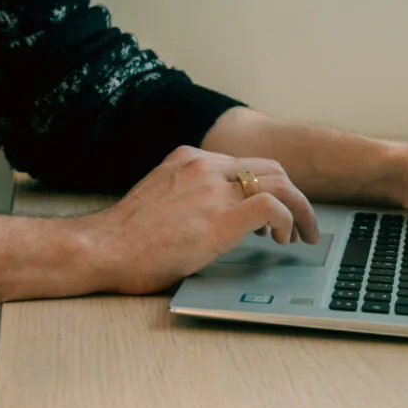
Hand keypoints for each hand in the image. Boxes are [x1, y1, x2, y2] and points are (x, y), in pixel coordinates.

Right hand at [75, 145, 320, 294]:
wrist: (105, 248)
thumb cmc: (126, 236)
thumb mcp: (160, 197)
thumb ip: (188, 194)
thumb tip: (211, 214)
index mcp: (189, 159)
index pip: (246, 164)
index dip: (268, 187)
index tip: (274, 213)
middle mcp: (204, 166)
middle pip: (271, 167)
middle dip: (294, 195)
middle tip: (302, 223)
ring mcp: (213, 189)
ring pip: (279, 182)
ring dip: (300, 209)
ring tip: (303, 234)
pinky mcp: (220, 218)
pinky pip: (272, 206)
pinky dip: (287, 220)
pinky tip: (281, 239)